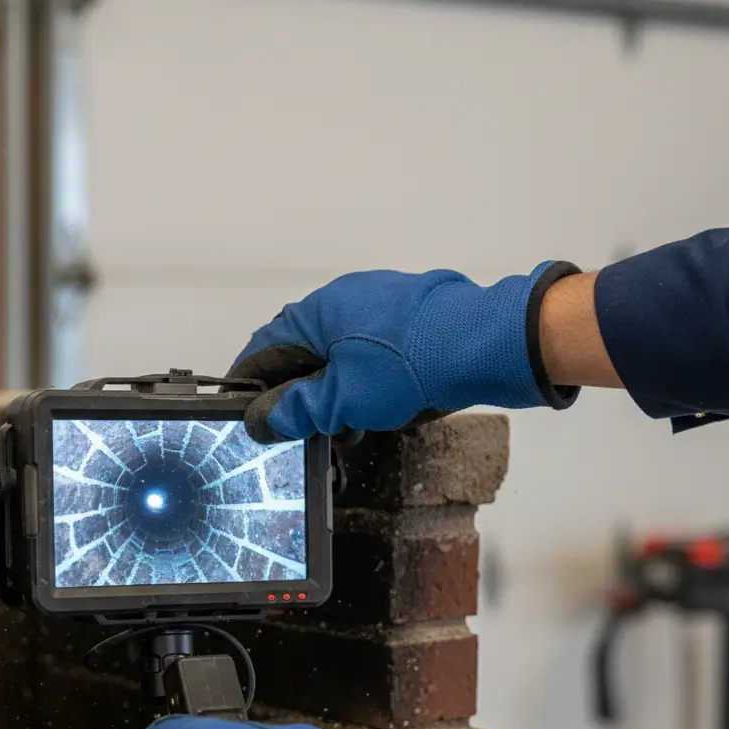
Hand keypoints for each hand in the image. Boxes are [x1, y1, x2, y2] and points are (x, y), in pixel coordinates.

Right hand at [230, 262, 580, 441]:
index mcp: (317, 311)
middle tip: (295, 428)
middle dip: (297, 392)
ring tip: (342, 427)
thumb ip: (296, 410)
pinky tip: (378, 408)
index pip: (265, 347)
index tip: (244, 409)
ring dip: (333, 391)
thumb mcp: (342, 399)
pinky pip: (371, 353)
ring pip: (339, 355)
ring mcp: (380, 307)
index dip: (250, 381)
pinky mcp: (410, 321)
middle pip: (303, 351)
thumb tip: (262, 418)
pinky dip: (364, 382)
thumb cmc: (413, 362)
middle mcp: (344, 301)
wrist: (485, 344)